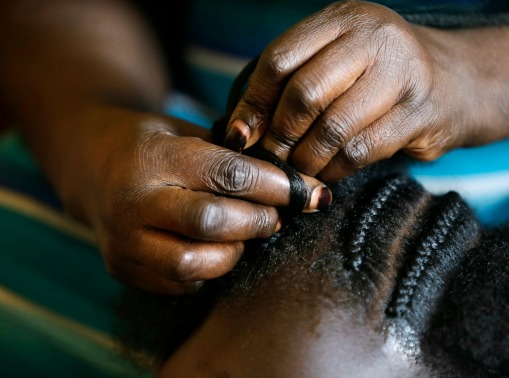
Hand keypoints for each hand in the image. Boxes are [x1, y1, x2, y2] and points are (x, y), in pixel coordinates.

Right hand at [64, 105, 328, 294]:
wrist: (91, 165)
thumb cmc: (153, 144)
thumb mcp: (187, 131)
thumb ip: (232, 157)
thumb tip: (296, 185)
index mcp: (154, 157)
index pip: (229, 175)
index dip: (278, 186)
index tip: (312, 193)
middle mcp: (133, 202)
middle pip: (212, 223)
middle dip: (258, 221)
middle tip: (275, 216)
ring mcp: (124, 241)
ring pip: (195, 263)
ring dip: (234, 252)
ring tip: (243, 234)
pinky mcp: (123, 270)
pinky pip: (181, 283)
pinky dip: (209, 269)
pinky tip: (214, 248)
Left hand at [224, 0, 476, 181]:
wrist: (460, 82)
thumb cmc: (383, 76)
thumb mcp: (343, 58)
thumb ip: (299, 78)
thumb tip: (242, 128)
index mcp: (343, 19)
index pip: (280, 58)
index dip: (253, 102)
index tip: (240, 134)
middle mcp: (373, 38)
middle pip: (305, 93)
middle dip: (279, 136)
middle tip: (270, 159)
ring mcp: (401, 73)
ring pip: (333, 127)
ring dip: (307, 160)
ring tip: (297, 172)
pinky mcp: (420, 113)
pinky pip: (360, 151)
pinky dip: (335, 170)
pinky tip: (327, 175)